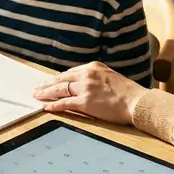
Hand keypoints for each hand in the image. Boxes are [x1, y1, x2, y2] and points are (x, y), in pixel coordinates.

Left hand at [32, 62, 147, 124]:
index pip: (70, 72)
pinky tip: (46, 106)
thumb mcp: (110, 76)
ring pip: (59, 89)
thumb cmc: (128, 92)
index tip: (51, 82)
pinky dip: (53, 105)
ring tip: (37, 96)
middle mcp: (87, 75)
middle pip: (61, 79)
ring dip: (46, 93)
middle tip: (37, 88)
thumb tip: (86, 84)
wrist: (136, 101)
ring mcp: (85, 88)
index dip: (59, 78)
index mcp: (93, 67)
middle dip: (48, 84)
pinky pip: (64, 103)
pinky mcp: (84, 102)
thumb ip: (96, 78)